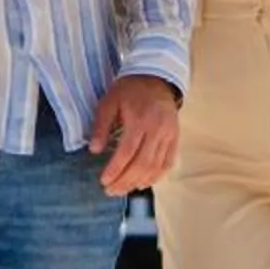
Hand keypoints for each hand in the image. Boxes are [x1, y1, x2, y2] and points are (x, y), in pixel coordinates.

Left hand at [87, 72, 181, 193]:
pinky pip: (168, 163)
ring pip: (156, 167)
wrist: (156, 77)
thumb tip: (94, 150)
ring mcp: (169, 134)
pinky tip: (142, 183)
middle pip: (142, 164)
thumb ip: (100, 126)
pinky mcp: (176, 137)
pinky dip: (156, 177)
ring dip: (139, 182)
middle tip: (110, 191)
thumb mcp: (109, 102)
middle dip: (125, 181)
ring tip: (123, 190)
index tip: (103, 181)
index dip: (115, 170)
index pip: (127, 152)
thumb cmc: (129, 90)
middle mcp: (157, 129)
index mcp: (140, 119)